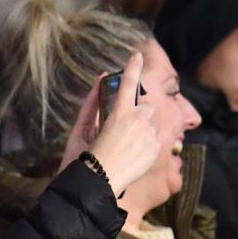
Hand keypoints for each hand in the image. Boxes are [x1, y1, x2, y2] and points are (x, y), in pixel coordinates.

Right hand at [61, 53, 164, 194]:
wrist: (99, 183)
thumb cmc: (85, 158)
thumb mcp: (82, 131)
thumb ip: (92, 105)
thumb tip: (100, 82)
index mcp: (120, 113)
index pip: (128, 84)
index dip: (132, 68)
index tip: (136, 56)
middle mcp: (139, 120)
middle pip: (149, 107)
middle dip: (142, 113)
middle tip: (128, 128)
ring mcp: (149, 135)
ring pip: (152, 126)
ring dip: (143, 132)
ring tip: (127, 149)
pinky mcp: (155, 149)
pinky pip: (154, 142)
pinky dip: (145, 147)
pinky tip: (132, 158)